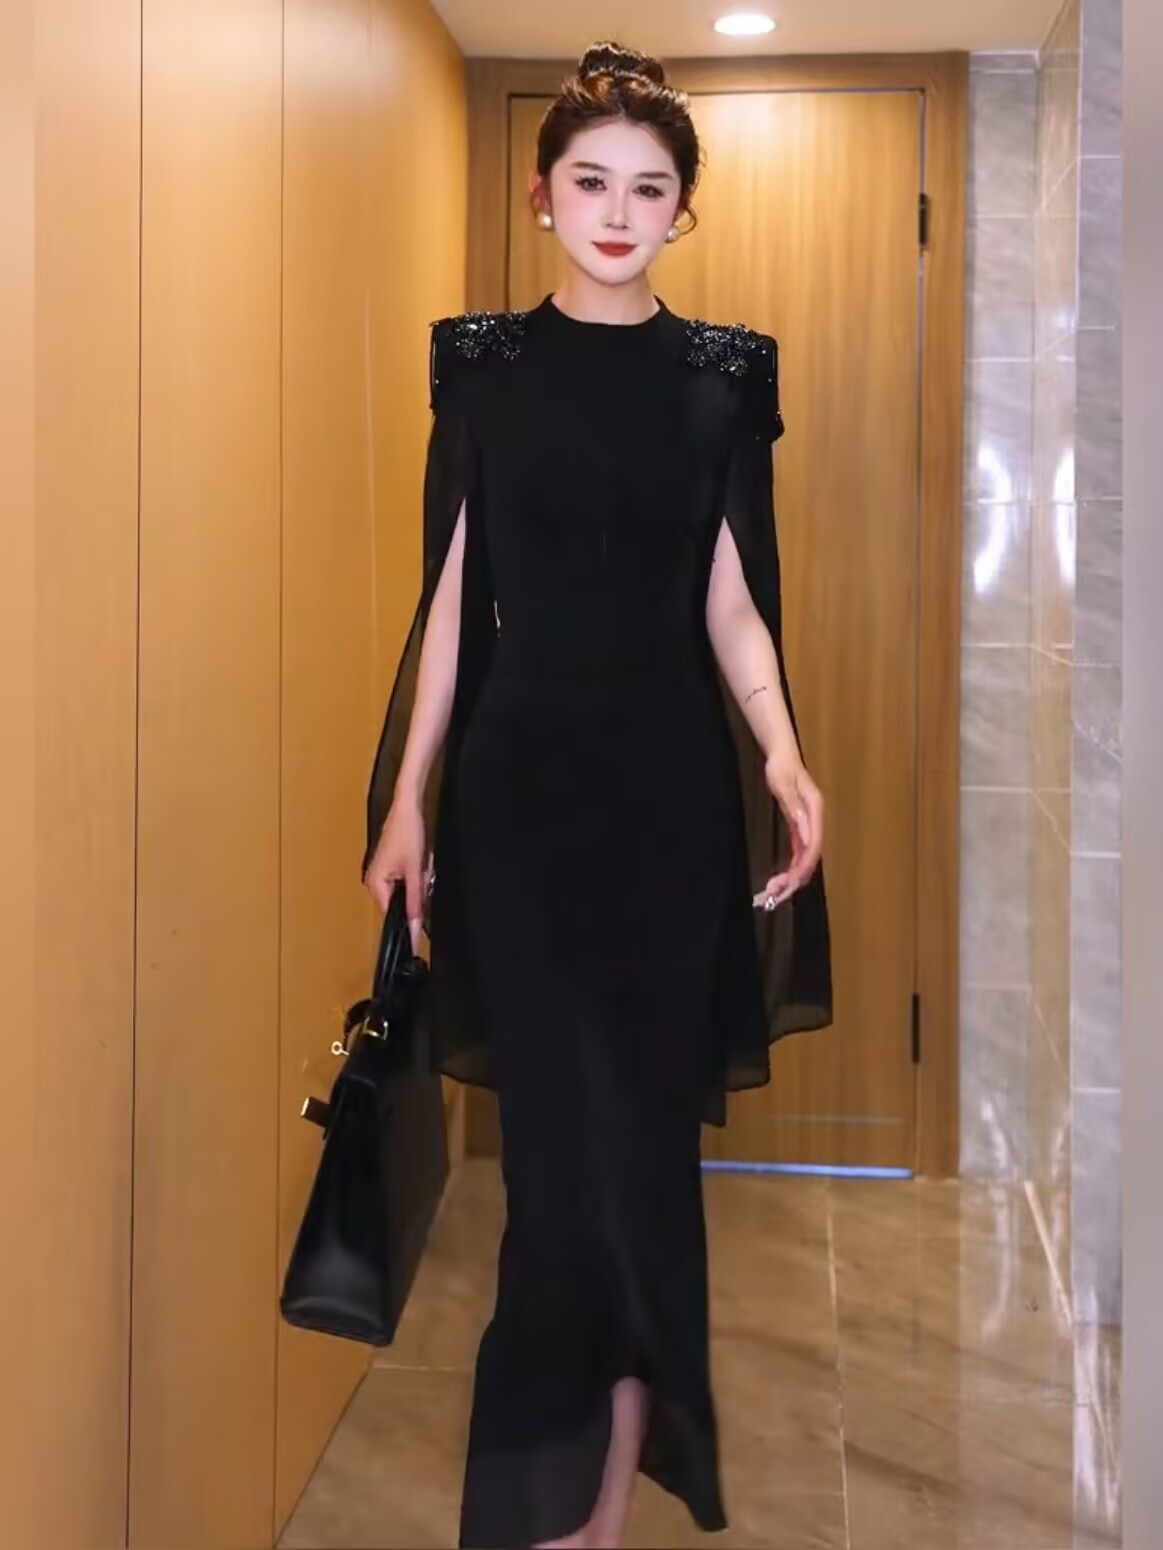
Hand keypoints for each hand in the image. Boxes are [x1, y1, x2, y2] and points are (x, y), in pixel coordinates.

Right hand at [363, 799, 431, 954]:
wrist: (408, 807)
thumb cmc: (408, 834)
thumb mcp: (416, 872)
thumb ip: (415, 902)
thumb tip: (415, 928)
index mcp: (375, 884)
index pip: (390, 916)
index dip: (407, 923)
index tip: (420, 932)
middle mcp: (373, 880)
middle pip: (398, 903)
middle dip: (416, 896)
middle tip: (423, 876)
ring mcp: (381, 871)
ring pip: (404, 891)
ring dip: (417, 883)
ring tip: (421, 863)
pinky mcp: (390, 864)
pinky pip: (405, 880)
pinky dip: (416, 875)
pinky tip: (421, 861)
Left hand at [755, 750, 823, 909]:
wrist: (782, 754)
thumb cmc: (782, 767)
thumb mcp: (784, 785)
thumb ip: (794, 808)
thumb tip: (805, 832)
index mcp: (815, 812)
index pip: (813, 846)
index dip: (802, 867)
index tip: (788, 883)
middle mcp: (815, 822)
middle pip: (809, 858)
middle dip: (794, 879)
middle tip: (774, 896)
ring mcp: (808, 826)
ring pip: (804, 859)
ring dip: (791, 877)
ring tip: (773, 893)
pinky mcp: (799, 828)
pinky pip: (798, 853)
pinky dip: (790, 868)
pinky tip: (780, 880)